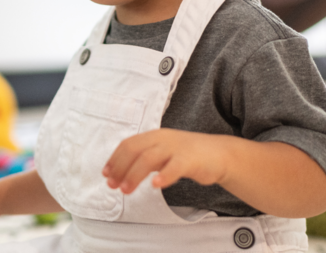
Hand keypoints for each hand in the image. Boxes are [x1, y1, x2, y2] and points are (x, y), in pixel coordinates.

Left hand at [103, 128, 228, 193]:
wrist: (219, 154)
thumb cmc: (187, 155)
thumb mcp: (162, 152)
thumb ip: (143, 159)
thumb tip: (119, 171)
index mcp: (153, 136)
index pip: (128, 144)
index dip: (114, 159)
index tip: (106, 175)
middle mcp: (162, 139)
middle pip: (134, 150)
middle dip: (120, 168)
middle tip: (112, 186)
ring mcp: (176, 148)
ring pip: (149, 158)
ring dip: (134, 174)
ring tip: (126, 190)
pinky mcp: (190, 160)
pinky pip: (175, 167)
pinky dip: (164, 175)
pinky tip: (156, 185)